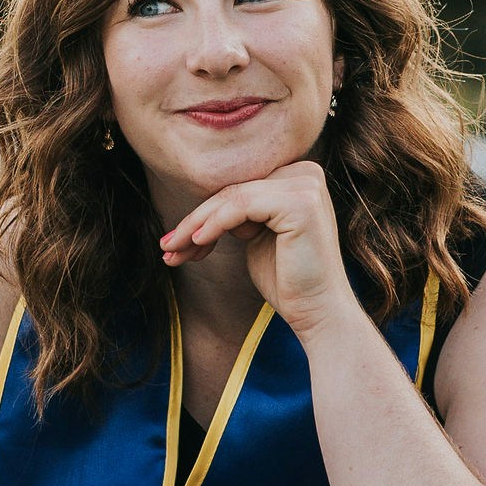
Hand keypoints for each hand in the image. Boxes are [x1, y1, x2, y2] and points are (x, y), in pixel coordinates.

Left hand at [159, 160, 359, 340]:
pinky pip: (241, 207)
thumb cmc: (289, 281)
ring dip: (195, 226)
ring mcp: (306, 185)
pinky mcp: (299, 202)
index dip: (205, 214)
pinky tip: (195, 243)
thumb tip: (201, 211)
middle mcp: (306, 173)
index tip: (175, 240)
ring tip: (172, 250)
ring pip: (232, 197)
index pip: (241, 188)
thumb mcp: (259, 237)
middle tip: (166, 246)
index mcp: (299, 177)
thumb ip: (240, 215)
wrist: (319, 313)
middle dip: (195, 221)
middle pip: (234, 190)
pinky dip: (213, 225)